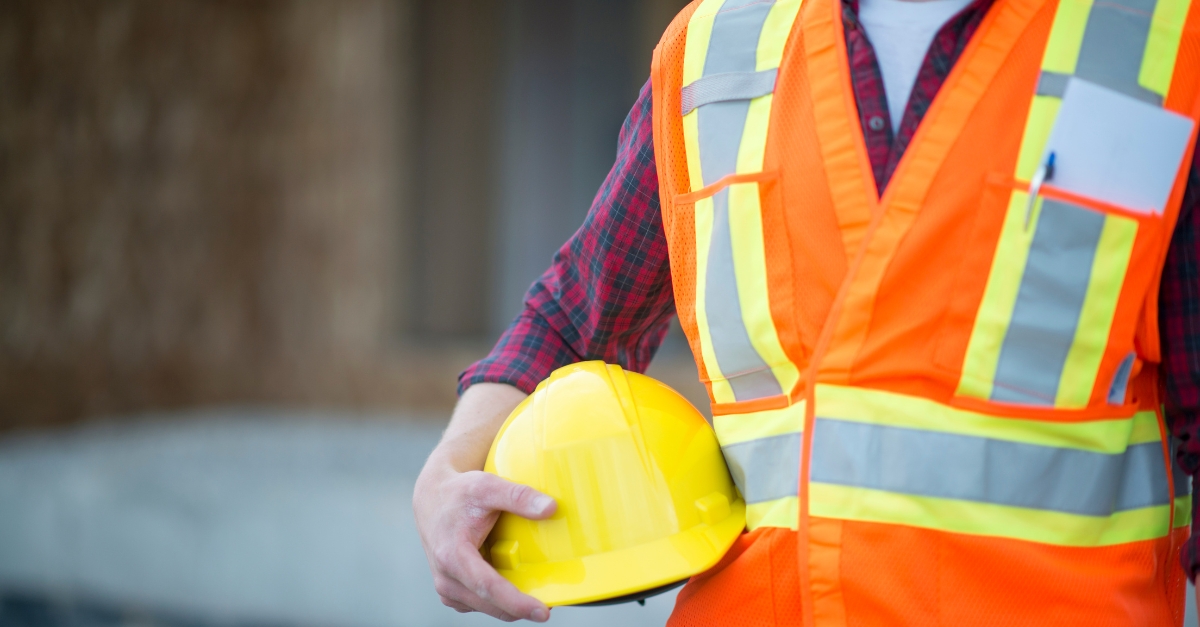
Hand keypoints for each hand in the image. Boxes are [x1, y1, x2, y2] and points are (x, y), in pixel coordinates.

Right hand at [415, 467, 556, 621]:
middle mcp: (446, 577)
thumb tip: (550, 508)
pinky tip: (514, 586)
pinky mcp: (452, 591)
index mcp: (452, 556)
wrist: (432, 499)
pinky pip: (481, 603)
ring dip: (510, 605)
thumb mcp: (487, 486)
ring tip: (534, 592)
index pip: (488, 587)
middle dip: (520, 608)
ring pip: (487, 608)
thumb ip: (518, 496)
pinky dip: (499, 600)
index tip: (542, 612)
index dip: (517, 603)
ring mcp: (447, 588)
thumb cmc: (458, 493)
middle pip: (490, 603)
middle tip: (549, 606)